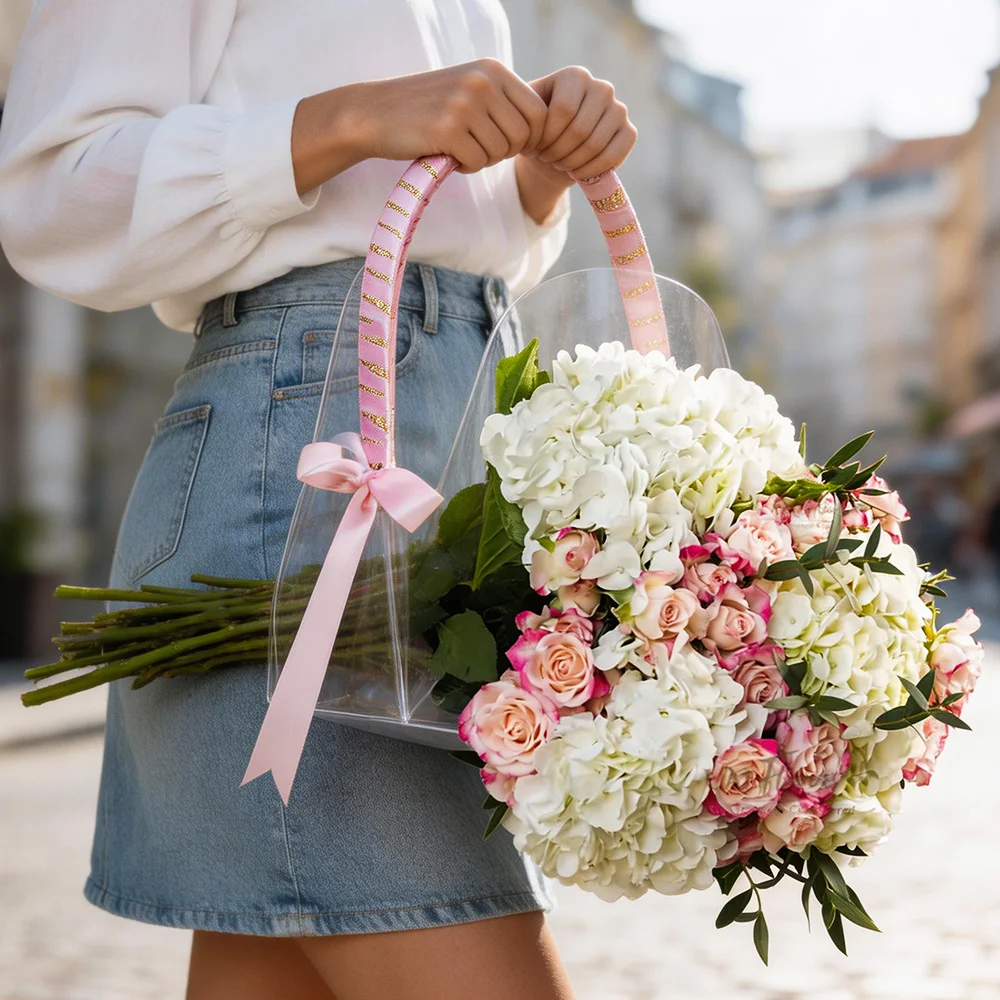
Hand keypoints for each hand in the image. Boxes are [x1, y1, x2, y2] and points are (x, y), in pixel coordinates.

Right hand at [292, 58, 549, 192]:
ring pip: (501, 152)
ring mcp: (465, 104)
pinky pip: (477, 162)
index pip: (539, 114)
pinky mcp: (448, 130)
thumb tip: (546, 131)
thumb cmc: (428, 109)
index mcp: (494, 70)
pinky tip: (446, 154)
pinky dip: (464, 166)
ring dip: (483, 159)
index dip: (526, 138)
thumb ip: (505, 103)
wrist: (375, 113)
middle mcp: (483, 82)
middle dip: (504, 151)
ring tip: (458, 147)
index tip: (501, 142)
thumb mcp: (470, 90)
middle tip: (476, 147)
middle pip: (523, 137)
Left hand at [513, 67, 635, 223]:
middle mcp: (602, 87)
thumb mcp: (523, 115)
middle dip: (558, 152)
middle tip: (547, 159)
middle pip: (580, 130)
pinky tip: (577, 172)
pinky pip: (614, 155)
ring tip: (559, 164)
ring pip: (596, 145)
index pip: (564, 111)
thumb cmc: (535, 130)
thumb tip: (525, 117)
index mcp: (575, 76)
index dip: (546, 137)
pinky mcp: (629, 132)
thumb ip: (522, 108)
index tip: (534, 147)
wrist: (553, 150)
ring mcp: (618, 109)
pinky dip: (592, 170)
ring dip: (572, 163)